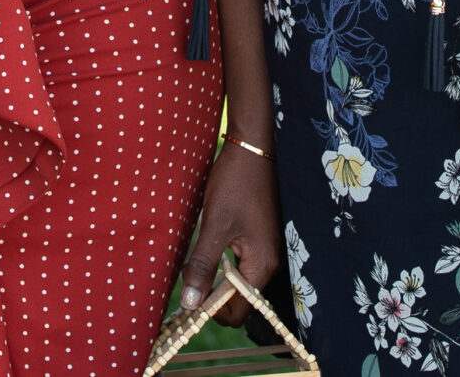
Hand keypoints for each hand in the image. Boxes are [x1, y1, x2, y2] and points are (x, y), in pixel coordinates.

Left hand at [179, 141, 281, 325]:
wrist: (255, 148)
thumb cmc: (236, 183)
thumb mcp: (215, 225)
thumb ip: (203, 266)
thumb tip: (191, 304)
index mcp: (261, 265)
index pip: (239, 311)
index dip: (211, 310)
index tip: (188, 297)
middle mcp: (271, 263)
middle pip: (240, 299)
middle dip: (213, 295)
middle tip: (189, 276)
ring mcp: (269, 251)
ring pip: (240, 282)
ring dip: (218, 279)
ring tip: (197, 262)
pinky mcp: (263, 239)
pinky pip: (243, 265)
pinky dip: (225, 265)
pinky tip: (211, 248)